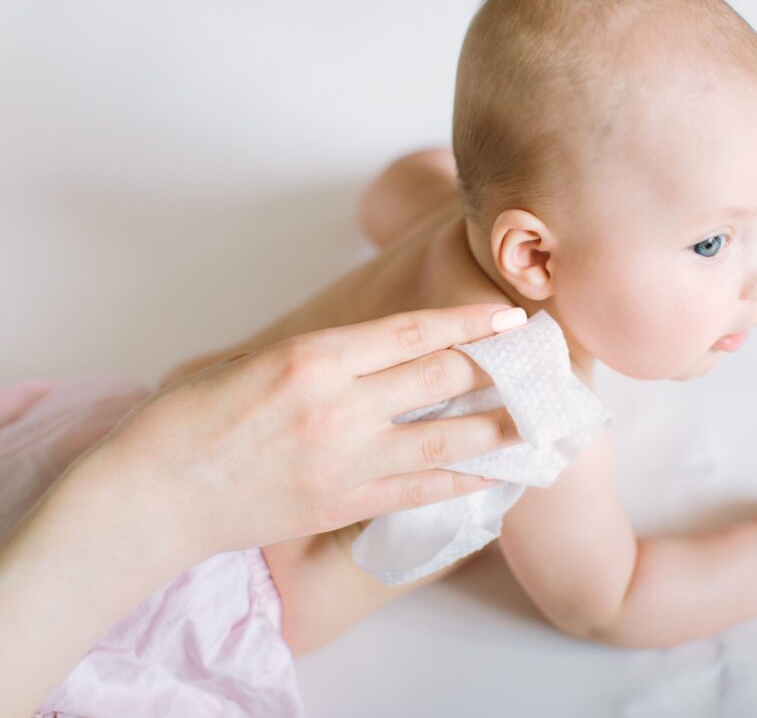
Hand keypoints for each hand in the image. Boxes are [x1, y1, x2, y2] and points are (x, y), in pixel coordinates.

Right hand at [0, 303, 527, 716]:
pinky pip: (421, 492)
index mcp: (314, 357)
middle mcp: (338, 405)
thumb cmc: (191, 421)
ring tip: (540, 423)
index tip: (510, 316)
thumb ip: (324, 356)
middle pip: (440, 379)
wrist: (153, 494)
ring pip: (444, 440)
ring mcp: (345, 459)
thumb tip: (383, 350)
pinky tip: (495, 476)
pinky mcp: (343, 503)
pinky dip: (463, 483)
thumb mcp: (255, 363)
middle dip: (497, 369)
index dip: (470, 322)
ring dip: (498, 429)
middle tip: (539, 363)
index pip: (413, 332)